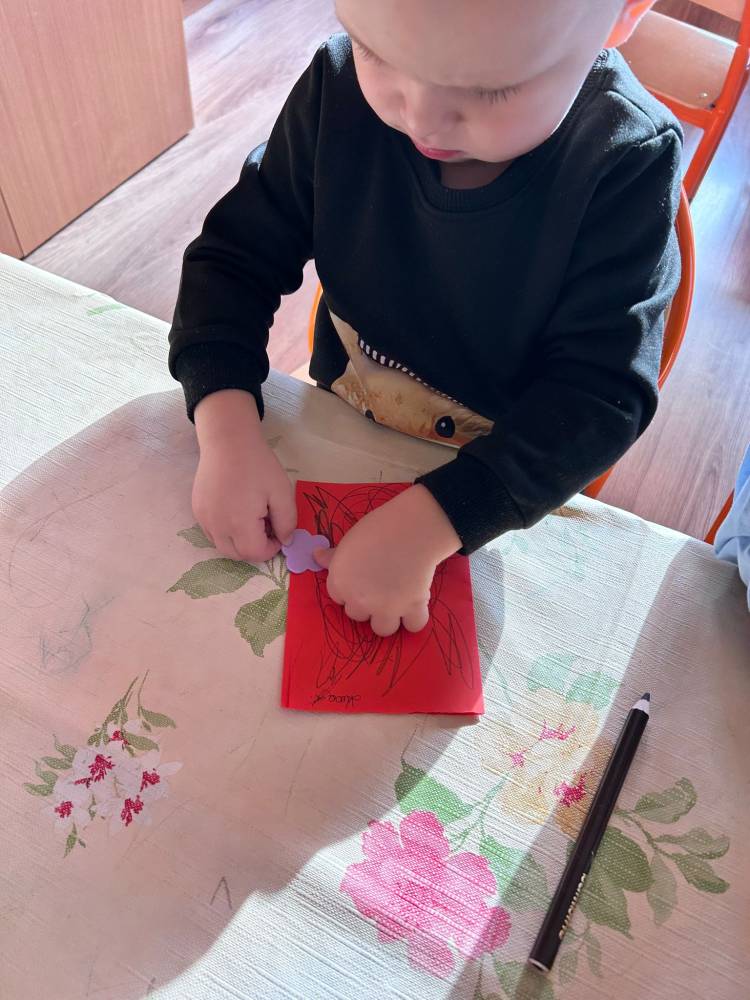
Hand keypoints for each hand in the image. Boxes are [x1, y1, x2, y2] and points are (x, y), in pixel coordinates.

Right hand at [192, 389, 295, 561]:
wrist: (228, 440)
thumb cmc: (258, 464)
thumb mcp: (282, 491)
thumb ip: (287, 521)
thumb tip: (285, 541)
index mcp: (240, 524)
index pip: (255, 554)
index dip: (271, 549)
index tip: (278, 532)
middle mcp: (218, 526)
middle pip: (237, 555)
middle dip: (255, 548)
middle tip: (266, 526)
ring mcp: (204, 519)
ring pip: (222, 546)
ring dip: (239, 542)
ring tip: (251, 518)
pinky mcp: (198, 510)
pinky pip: (212, 532)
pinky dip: (226, 532)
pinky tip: (236, 510)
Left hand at [314, 485, 459, 635]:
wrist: (412, 528)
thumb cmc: (378, 528)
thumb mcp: (349, 540)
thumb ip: (334, 556)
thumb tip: (316, 556)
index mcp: (340, 583)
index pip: (338, 598)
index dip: (350, 589)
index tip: (363, 579)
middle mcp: (359, 600)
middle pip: (358, 615)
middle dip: (368, 604)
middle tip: (381, 586)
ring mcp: (386, 608)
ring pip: (382, 628)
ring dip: (389, 617)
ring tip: (398, 600)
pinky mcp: (412, 608)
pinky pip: (414, 625)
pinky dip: (416, 617)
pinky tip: (417, 603)